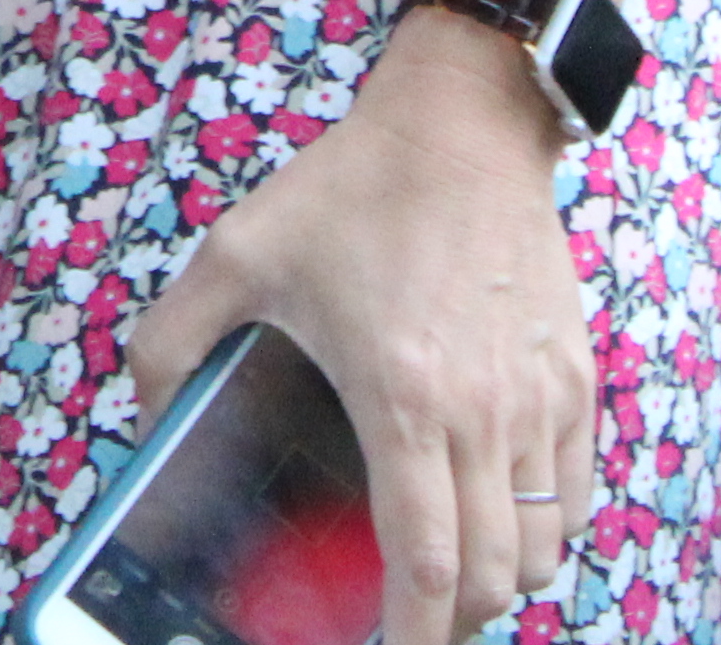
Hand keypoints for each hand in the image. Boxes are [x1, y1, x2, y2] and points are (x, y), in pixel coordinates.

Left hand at [125, 17, 599, 644]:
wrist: (460, 127)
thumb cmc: (350, 191)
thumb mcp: (234, 255)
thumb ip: (171, 344)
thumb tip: (143, 421)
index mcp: (403, 397)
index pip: (428, 564)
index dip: (411, 636)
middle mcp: (486, 414)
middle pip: (496, 580)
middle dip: (451, 623)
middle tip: (403, 615)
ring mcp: (542, 401)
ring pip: (543, 549)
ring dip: (498, 580)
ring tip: (444, 566)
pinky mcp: (577, 382)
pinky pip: (573, 498)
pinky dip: (540, 531)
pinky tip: (490, 509)